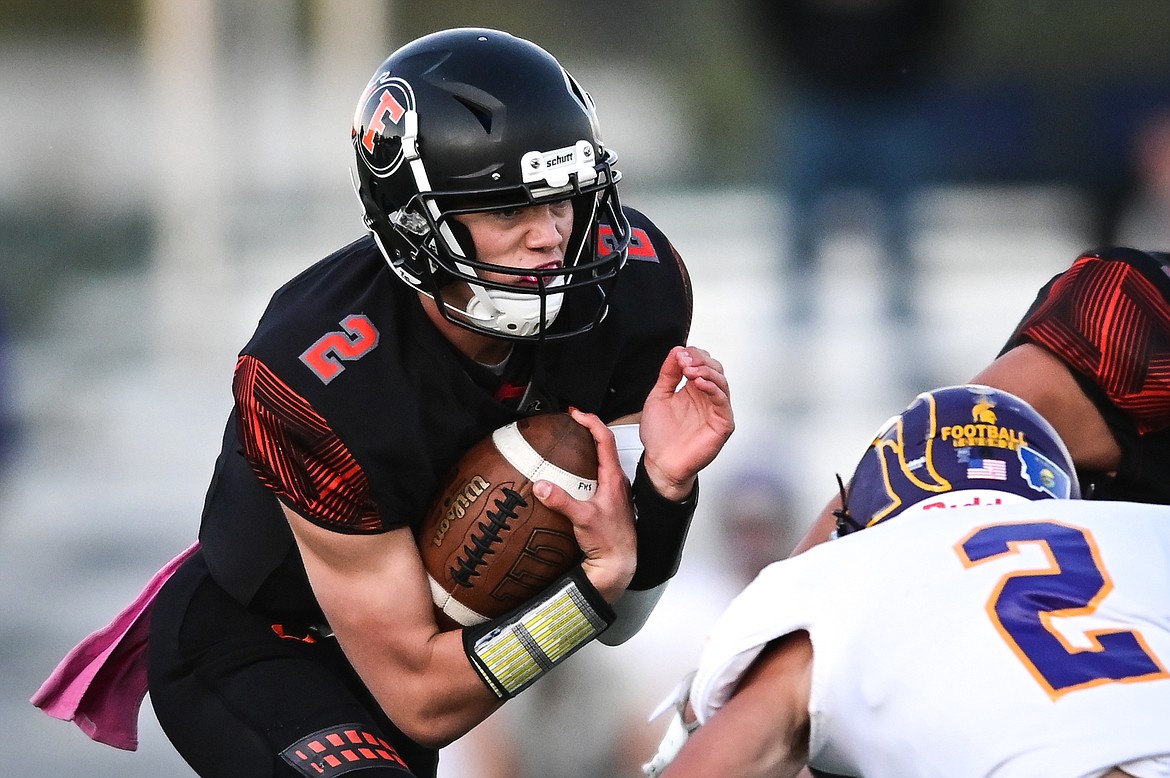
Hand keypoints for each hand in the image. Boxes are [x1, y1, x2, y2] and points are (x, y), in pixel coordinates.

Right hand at [532, 408, 636, 601]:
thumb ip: (562, 501)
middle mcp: (616, 483)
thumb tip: (541, 486)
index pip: (605, 440)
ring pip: (601, 461)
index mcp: (614, 480)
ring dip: (587, 448)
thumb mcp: (583, 519)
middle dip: (587, 430)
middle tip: (571, 422)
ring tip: (570, 444)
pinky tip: (571, 476)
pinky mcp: (607, 502)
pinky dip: (585, 467)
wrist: (619, 564)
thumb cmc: (610, 543)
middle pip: (604, 446)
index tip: (576, 413)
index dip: (591, 422)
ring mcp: (613, 492)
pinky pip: (596, 476)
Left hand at [640, 346, 733, 500]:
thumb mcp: (658, 396)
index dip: (693, 355)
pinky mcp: (722, 424)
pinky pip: (723, 402)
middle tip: (685, 361)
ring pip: (721, 382)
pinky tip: (700, 383)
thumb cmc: (660, 437)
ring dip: (706, 372)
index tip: (679, 355)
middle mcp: (706, 399)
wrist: (660, 463)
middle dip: (700, 360)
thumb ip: (668, 374)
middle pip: (715, 369)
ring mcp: (716, 411)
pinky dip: (713, 389)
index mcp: (693, 391)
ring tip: (690, 371)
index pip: (702, 363)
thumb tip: (678, 351)